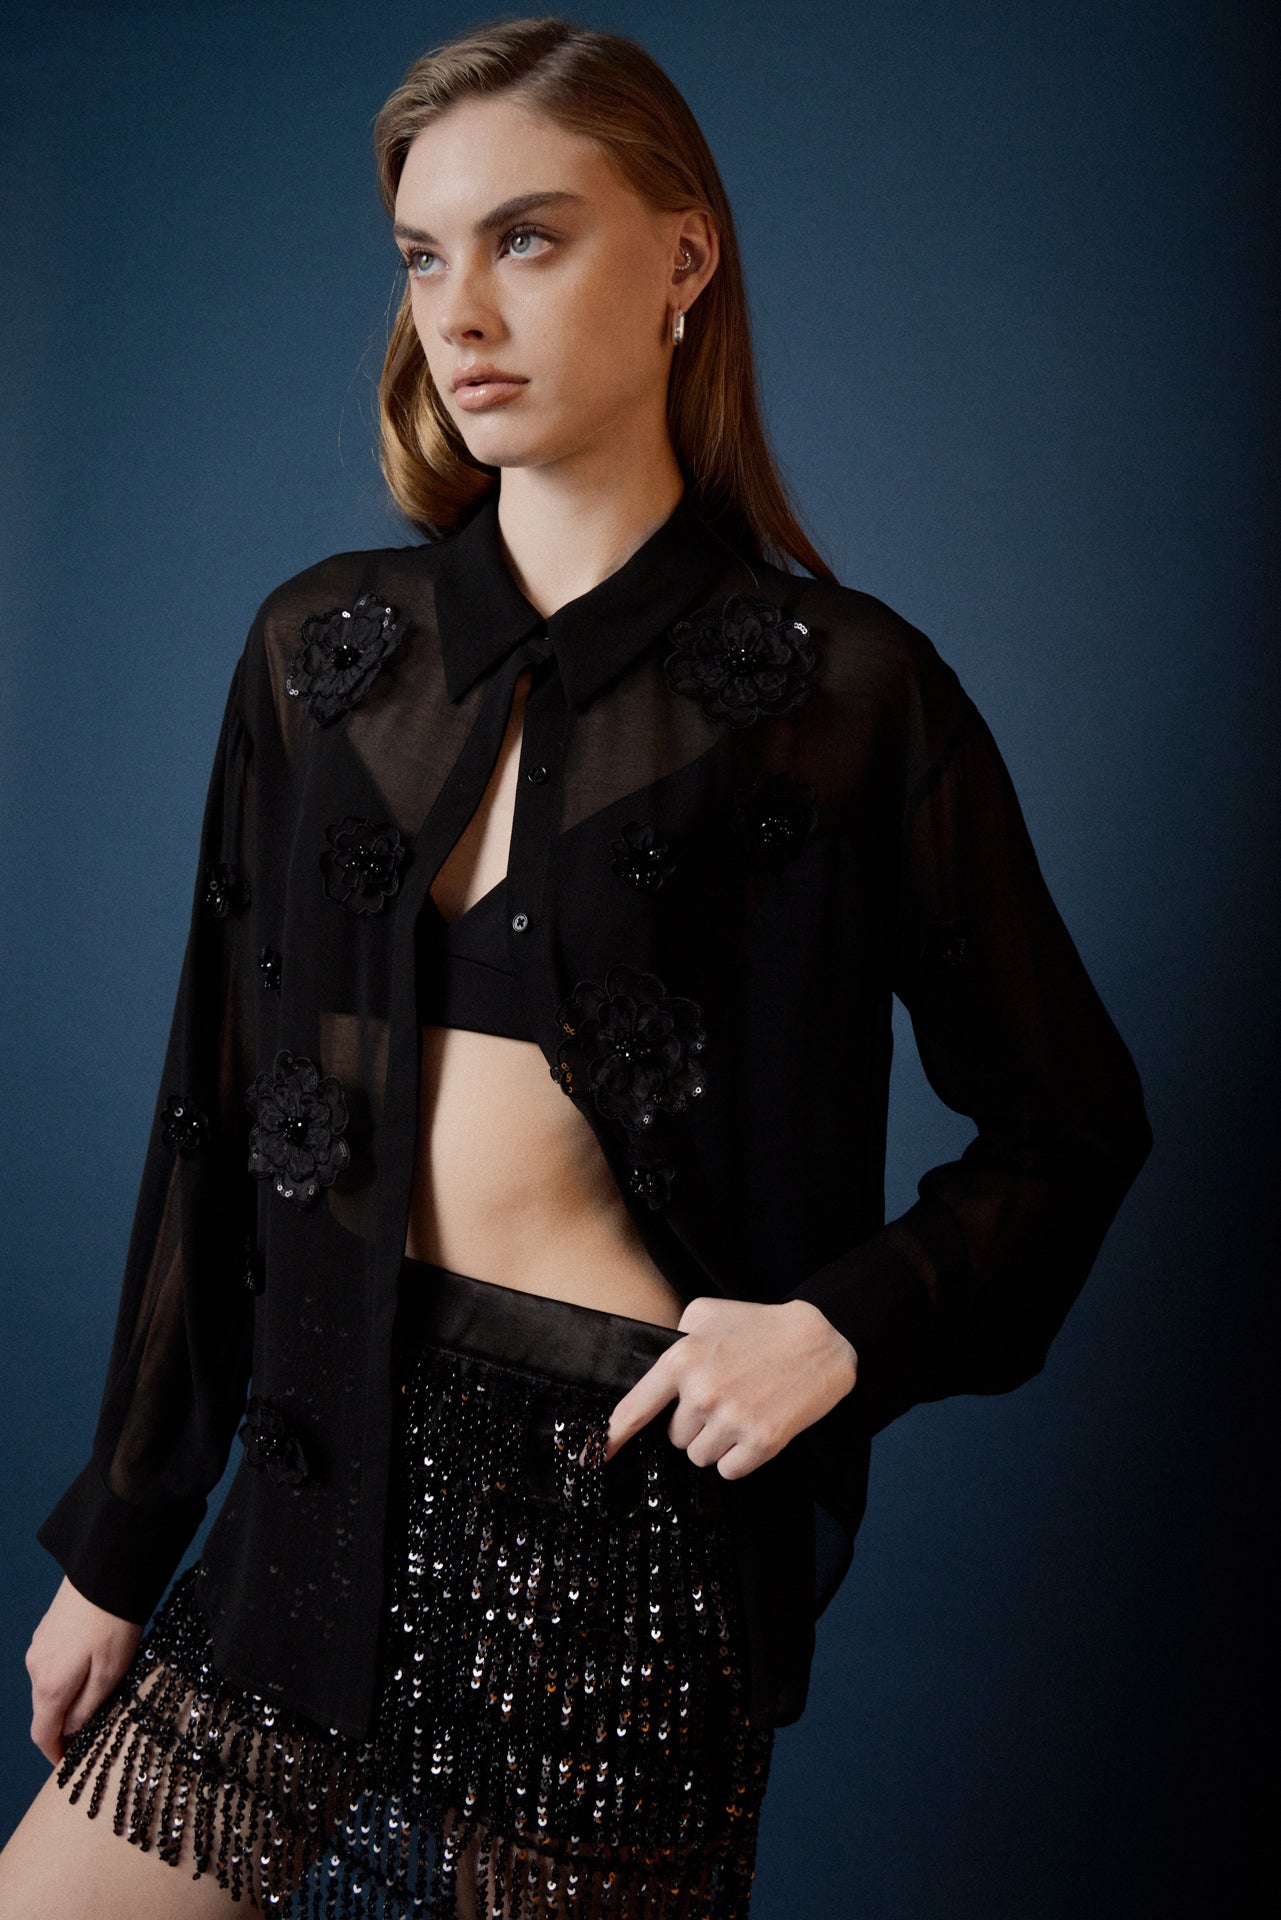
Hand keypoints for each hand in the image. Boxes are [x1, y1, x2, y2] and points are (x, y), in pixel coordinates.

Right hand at [25, 1576, 142, 1766]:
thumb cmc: (114, 1624)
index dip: (54, 1754)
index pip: (42, 1734)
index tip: (68, 1764)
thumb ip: (87, 1709)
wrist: (107, 1572)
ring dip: (66, 1699)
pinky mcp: (46, 1631)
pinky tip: (89, 1669)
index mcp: (49, 1685)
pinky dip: (66, 1677)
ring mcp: (38, 1647)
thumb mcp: (109, 1674)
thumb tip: (72, 1730)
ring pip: (48, 1687)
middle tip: (89, 1735)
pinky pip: (52, 1665)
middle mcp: (35, 1668)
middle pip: (44, 1711)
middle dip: (62, 1727)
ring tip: (96, 1700)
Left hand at [602, 1295, 858, 1480]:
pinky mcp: (762, 1442)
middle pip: (675, 1438)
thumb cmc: (760, 1325)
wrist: (822, 1340)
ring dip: (716, 1442)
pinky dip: (739, 1457)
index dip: (612, 1438)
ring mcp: (732, 1419)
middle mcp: (702, 1392)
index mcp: (682, 1359)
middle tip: (724, 1397)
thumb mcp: (706, 1313)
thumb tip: (655, 1372)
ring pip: (700, 1457)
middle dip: (694, 1424)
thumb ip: (674, 1338)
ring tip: (741, 1410)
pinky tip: (755, 1427)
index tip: (593, 1459)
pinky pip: (729, 1470)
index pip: (635, 1409)